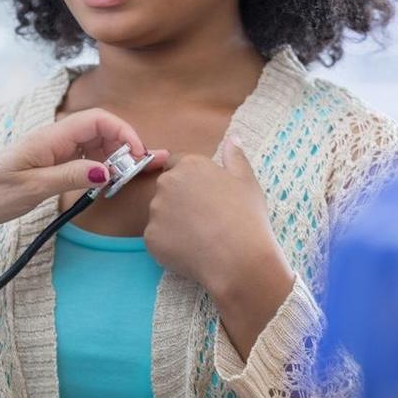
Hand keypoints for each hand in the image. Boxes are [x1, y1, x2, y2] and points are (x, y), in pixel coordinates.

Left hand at [0, 108, 168, 231]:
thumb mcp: (32, 188)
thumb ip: (71, 176)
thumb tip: (108, 170)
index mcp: (50, 137)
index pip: (97, 120)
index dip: (123, 132)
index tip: (138, 156)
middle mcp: (54, 140)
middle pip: (101, 131)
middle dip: (126, 146)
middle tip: (143, 170)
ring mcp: (53, 152)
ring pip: (95, 146)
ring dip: (115, 159)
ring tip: (129, 179)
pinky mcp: (50, 166)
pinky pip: (83, 161)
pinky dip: (100, 169)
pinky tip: (108, 184)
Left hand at [144, 137, 294, 358]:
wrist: (239, 258)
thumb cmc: (246, 216)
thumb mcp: (247, 181)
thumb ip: (235, 157)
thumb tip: (233, 139)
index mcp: (189, 165)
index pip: (177, 165)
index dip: (190, 181)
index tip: (204, 197)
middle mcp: (167, 183)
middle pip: (167, 190)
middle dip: (180, 201)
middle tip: (204, 220)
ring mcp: (155, 211)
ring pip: (161, 215)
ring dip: (173, 223)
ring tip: (200, 238)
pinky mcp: (150, 237)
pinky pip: (157, 239)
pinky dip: (169, 245)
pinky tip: (191, 252)